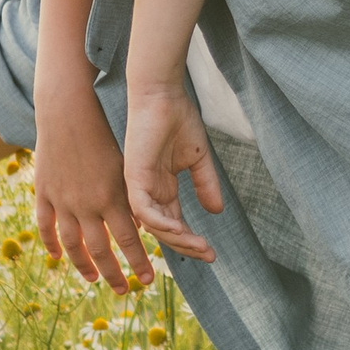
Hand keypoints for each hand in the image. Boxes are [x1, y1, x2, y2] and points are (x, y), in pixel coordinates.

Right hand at [34, 79, 154, 288]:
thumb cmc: (104, 137)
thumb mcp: (124, 168)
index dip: (138, 263)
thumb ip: (130, 199)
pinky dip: (51, 244)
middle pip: (100, 250)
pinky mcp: (44, 193)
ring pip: (72, 244)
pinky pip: (45, 226)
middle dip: (113, 274)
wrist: (69, 115)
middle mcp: (87, 205)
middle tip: (124, 291)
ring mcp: (63, 201)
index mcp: (113, 198)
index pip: (129, 241)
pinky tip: (58, 257)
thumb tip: (139, 228)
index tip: (147, 280)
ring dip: (83, 266)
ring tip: (92, 279)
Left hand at [123, 82, 225, 263]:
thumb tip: (216, 211)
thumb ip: (205, 184)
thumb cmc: (178, 119)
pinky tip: (180, 230)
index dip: (191, 241)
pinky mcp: (133, 177)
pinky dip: (160, 223)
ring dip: (177, 239)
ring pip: (154, 226)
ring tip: (200, 246)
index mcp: (161, 188)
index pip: (174, 224)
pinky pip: (143, 210)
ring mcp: (139, 186)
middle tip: (209, 255)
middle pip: (165, 231)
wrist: (163, 94)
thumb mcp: (198, 159)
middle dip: (187, 246)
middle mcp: (148, 192)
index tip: (212, 252)